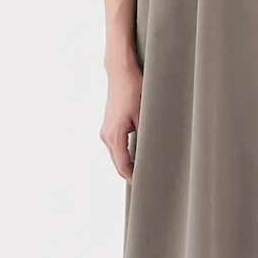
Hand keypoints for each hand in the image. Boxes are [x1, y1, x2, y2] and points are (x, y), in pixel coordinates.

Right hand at [100, 58, 141, 180]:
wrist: (120, 71)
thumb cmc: (133, 89)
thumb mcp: (144, 114)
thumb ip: (145, 136)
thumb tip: (152, 154)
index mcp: (114, 135)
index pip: (123, 166)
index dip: (134, 178)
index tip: (145, 186)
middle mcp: (106, 135)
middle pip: (118, 164)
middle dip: (131, 174)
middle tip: (149, 182)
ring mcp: (106, 131)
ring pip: (117, 156)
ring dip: (128, 164)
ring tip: (145, 171)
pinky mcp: (109, 126)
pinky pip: (116, 147)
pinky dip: (125, 155)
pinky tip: (138, 156)